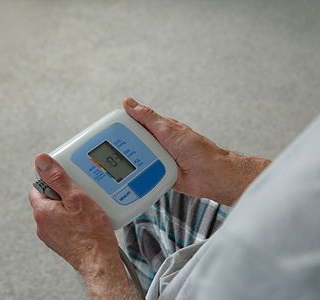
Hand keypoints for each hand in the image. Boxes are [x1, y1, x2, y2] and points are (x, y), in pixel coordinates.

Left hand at [29, 154, 150, 299]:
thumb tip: (42, 162)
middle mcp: (43, 225)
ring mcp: (52, 236)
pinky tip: (90, 222)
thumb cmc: (91, 233)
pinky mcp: (63, 244)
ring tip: (90, 209)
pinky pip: (67, 226)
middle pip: (51, 200)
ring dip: (72, 208)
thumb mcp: (77, 198)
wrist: (100, 261)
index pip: (39, 187)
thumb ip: (59, 179)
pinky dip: (76, 222)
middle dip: (66, 194)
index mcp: (42, 211)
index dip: (54, 181)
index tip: (68, 180)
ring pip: (59, 214)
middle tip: (83, 194)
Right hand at [123, 97, 270, 205]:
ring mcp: (158, 159)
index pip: (135, 124)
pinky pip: (144, 176)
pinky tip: (137, 177)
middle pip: (133, 144)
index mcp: (160, 129)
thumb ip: (147, 117)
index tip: (109, 131)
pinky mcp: (159, 175)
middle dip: (125, 149)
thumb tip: (129, 103)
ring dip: (133, 164)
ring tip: (128, 166)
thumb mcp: (168, 129)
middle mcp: (158, 143)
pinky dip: (140, 177)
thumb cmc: (197, 150)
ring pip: (137, 161)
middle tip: (115, 153)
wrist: (209, 175)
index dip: (122, 127)